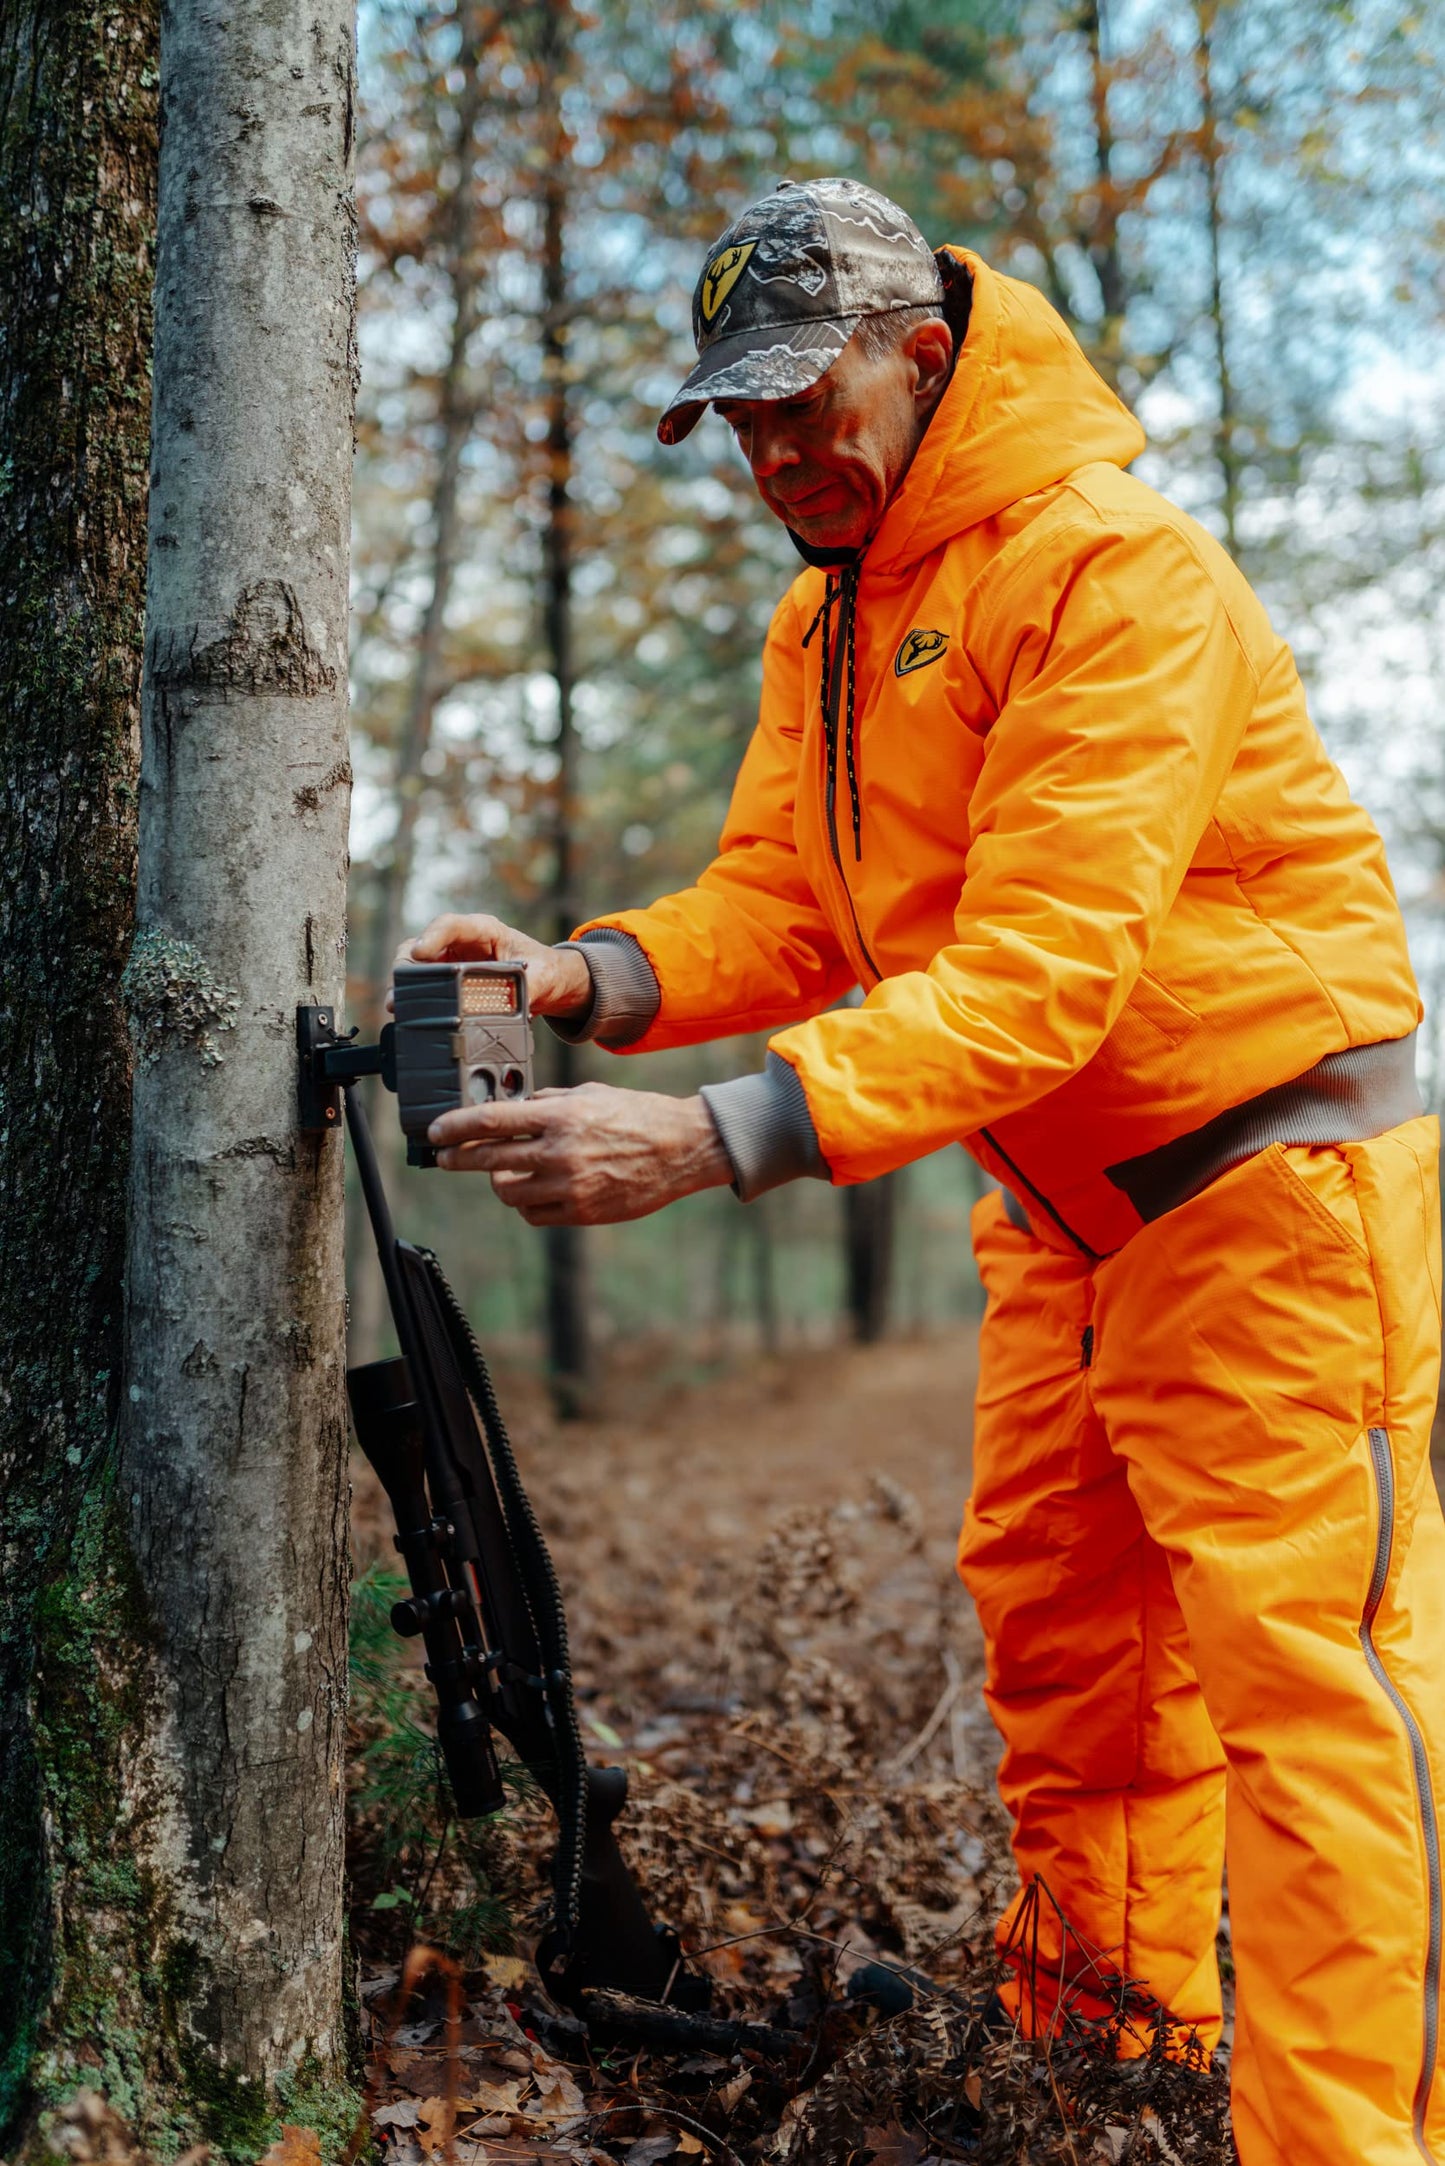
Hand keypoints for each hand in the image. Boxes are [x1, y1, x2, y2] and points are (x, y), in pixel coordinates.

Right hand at [393, 913, 591, 1018]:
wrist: (547, 980)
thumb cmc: (544, 969)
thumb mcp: (542, 977)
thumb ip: (529, 988)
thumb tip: (509, 1005)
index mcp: (485, 930)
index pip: (451, 925)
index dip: (432, 936)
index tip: (419, 952)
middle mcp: (461, 942)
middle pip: (422, 945)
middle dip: (407, 966)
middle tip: (399, 991)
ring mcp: (450, 960)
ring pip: (414, 965)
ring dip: (404, 984)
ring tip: (396, 1005)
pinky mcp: (445, 979)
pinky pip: (421, 984)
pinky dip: (411, 996)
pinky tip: (405, 1012)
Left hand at [427, 1082, 732, 1224]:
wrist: (682, 1150)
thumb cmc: (637, 1116)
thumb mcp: (590, 1095)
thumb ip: (547, 1104)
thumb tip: (509, 1110)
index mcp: (562, 1117)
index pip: (492, 1121)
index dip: (456, 1127)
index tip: (436, 1131)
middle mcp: (561, 1152)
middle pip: (489, 1159)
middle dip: (460, 1159)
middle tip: (447, 1157)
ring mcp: (571, 1186)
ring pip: (508, 1191)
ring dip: (499, 1181)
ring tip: (505, 1171)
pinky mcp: (582, 1211)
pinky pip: (533, 1213)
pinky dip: (526, 1201)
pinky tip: (534, 1189)